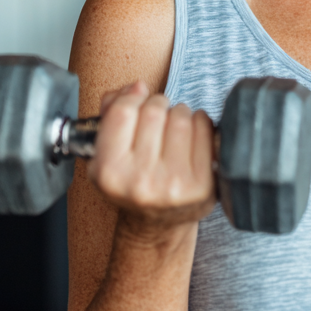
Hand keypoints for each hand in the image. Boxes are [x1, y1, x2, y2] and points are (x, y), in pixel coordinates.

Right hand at [87, 81, 216, 232]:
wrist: (157, 224)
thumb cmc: (133, 180)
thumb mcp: (107, 153)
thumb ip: (111, 112)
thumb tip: (136, 87)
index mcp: (110, 173)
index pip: (123, 111)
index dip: (132, 98)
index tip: (137, 101)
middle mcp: (140, 181)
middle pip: (154, 110)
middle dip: (158, 106)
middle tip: (158, 120)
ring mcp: (174, 184)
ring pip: (180, 116)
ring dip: (179, 113)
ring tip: (173, 130)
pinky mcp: (203, 183)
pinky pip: (203, 127)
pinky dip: (199, 122)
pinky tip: (191, 137)